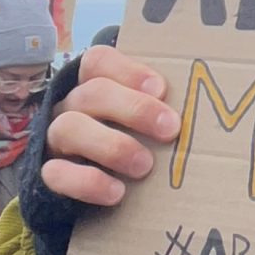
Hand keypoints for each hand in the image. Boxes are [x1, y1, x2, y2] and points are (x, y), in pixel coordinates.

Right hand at [41, 46, 178, 210]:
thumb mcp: (142, 124)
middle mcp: (70, 107)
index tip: (162, 89)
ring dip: (111, 145)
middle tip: (170, 129)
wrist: (87, 193)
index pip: (98, 62)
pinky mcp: (47, 175)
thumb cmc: (128, 144)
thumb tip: (208, 109)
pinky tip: (117, 192)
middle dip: (134, 109)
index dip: (128, 70)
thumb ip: (161, 111)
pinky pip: (56, 174)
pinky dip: (88, 182)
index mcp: (92, 86)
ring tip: (145, 165)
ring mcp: (55, 140)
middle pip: (92, 93)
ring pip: (69, 128)